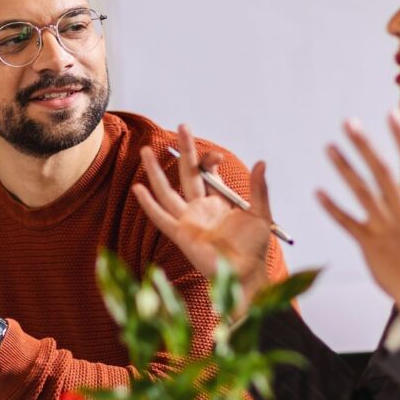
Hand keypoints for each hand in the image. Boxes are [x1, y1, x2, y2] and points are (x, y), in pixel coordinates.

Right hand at [132, 124, 273, 303]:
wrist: (245, 273)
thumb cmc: (254, 248)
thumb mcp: (260, 214)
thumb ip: (259, 189)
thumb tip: (262, 162)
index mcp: (219, 202)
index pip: (208, 173)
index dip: (210, 160)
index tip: (216, 156)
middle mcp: (200, 208)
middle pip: (187, 174)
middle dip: (185, 151)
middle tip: (182, 127)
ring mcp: (188, 220)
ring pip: (167, 191)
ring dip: (156, 171)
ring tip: (146, 150)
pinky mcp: (180, 234)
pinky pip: (160, 217)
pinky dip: (148, 204)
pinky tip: (137, 189)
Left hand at [318, 112, 399, 312]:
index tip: (392, 114)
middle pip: (381, 171)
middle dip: (365, 145)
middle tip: (349, 124)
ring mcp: (384, 225)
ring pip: (361, 191)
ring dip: (344, 168)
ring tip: (329, 148)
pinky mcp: (368, 242)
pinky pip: (347, 221)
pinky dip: (332, 207)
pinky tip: (318, 192)